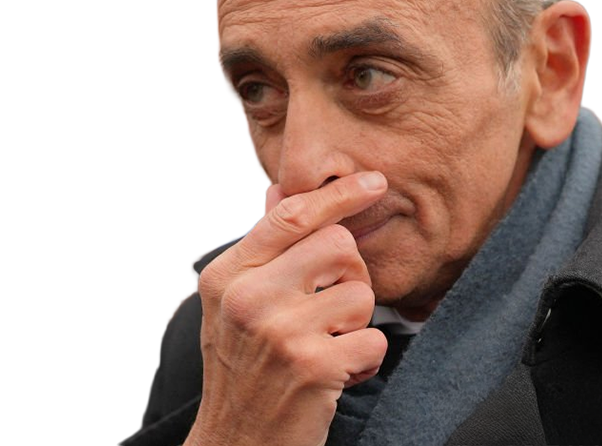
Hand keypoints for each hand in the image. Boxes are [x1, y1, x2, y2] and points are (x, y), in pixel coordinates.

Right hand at [185, 172, 389, 445]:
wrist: (235, 445)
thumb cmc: (243, 365)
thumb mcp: (235, 303)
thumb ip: (263, 247)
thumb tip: (281, 189)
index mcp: (227, 275)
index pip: (292, 216)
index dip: (339, 195)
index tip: (375, 182)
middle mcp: (248, 297)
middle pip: (340, 245)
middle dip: (351, 276)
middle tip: (332, 309)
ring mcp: (279, 332)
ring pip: (362, 294)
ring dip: (357, 324)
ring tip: (327, 346)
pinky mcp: (313, 366)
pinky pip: (375, 339)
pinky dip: (366, 360)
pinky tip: (337, 374)